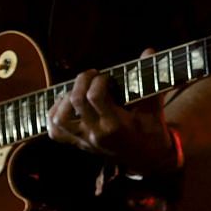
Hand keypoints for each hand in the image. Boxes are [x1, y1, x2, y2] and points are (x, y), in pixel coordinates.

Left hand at [47, 51, 177, 174]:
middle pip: (75, 102)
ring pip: (59, 119)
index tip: (108, 76)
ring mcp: (84, 141)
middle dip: (81, 82)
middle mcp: (95, 134)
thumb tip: (149, 51)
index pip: (95, 97)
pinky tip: (66, 104)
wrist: (148, 160)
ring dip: (65, 99)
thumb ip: (151, 79)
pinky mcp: (78, 144)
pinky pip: (55, 131)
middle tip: (92, 75)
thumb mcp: (155, 107)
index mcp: (115, 125)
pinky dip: (55, 114)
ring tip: (78, 90)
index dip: (99, 80)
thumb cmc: (152, 131)